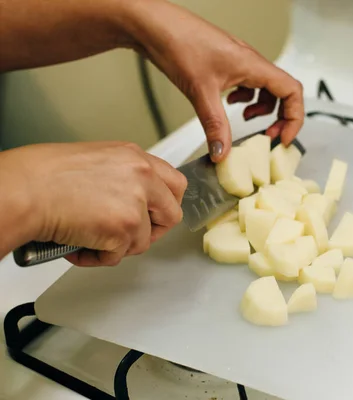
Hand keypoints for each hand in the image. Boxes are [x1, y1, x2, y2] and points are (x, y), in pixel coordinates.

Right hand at [0, 142, 186, 265]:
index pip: (175, 183)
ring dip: (118, 246)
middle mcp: (142, 176)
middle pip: (171, 214)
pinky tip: (79, 245)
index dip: (165, 204)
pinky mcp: (124, 228)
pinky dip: (98, 257)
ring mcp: (136, 203)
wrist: (23, 191)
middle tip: (128, 235)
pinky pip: (119, 256)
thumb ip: (123, 177)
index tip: (155, 215)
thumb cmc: (43, 176)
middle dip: (152, 230)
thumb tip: (131, 197)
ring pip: (144, 240)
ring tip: (90, 238)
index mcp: (135, 157)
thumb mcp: (96, 161)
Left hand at [124, 0, 303, 161]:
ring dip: (262, 109)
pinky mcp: (227, 64)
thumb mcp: (200, 92)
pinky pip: (249, 84)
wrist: (154, 25)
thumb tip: (223, 152)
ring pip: (266, 89)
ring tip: (246, 120)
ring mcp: (240, 62)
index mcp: (253, 65)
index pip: (292, 91)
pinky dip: (246, 99)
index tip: (283, 138)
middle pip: (283, 92)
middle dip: (280, 117)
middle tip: (268, 136)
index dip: (294, 118)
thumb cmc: (178, 42)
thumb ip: (215, 126)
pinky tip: (229, 104)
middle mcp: (251, 62)